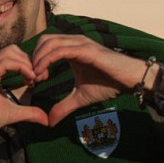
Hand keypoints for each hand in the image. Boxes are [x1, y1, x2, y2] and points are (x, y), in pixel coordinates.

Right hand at [0, 45, 49, 162]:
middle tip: (40, 76)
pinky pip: (5, 63)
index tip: (39, 78)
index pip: (13, 55)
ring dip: (27, 63)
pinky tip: (29, 80)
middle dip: (30, 60)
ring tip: (35, 78)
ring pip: (10, 52)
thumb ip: (29, 112)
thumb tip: (46, 119)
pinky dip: (21, 68)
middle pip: (13, 49)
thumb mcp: (13, 113)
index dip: (29, 63)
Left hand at [31, 34, 159, 125]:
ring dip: (38, 59)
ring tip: (37, 77)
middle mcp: (75, 42)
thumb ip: (63, 107)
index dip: (35, 60)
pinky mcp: (86, 50)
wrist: (130, 81)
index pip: (45, 46)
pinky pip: (60, 50)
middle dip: (33, 57)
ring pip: (49, 43)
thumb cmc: (109, 84)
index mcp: (72, 48)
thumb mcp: (80, 97)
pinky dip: (47, 60)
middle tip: (33, 78)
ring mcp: (80, 43)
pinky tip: (43, 74)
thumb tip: (50, 122)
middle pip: (44, 40)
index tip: (33, 79)